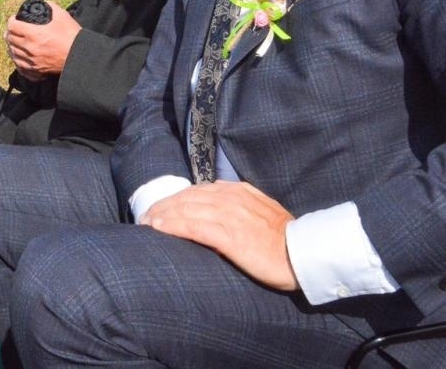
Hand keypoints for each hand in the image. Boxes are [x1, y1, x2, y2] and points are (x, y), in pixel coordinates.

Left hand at [5, 0, 79, 77]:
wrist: (80, 56)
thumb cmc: (71, 35)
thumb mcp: (61, 15)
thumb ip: (49, 6)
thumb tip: (41, 2)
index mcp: (33, 33)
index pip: (12, 26)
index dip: (12, 20)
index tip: (14, 19)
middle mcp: (30, 48)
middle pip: (10, 39)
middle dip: (10, 32)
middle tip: (13, 29)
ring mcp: (32, 60)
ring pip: (12, 52)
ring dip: (12, 45)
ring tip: (14, 41)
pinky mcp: (36, 70)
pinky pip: (19, 65)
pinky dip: (16, 59)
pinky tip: (18, 55)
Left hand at [138, 182, 296, 291]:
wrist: (301, 254)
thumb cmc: (282, 239)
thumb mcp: (260, 211)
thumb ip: (239, 205)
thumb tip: (217, 208)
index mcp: (237, 191)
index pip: (197, 190)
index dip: (176, 199)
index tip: (160, 209)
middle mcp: (230, 198)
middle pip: (186, 197)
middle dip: (163, 206)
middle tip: (144, 217)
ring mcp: (228, 215)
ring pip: (185, 209)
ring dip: (161, 215)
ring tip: (145, 223)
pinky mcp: (227, 235)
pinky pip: (192, 226)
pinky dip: (172, 225)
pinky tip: (158, 228)